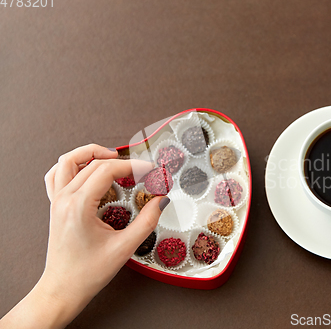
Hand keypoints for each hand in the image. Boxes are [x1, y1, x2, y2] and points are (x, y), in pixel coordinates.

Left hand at [1, 144, 168, 328]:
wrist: (63, 289)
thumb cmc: (87, 272)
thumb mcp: (124, 247)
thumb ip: (147, 221)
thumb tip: (161, 201)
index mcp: (79, 206)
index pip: (107, 170)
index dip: (132, 166)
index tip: (150, 170)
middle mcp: (64, 199)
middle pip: (93, 163)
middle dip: (121, 161)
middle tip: (141, 170)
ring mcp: (57, 201)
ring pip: (68, 161)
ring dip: (90, 153)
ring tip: (112, 157)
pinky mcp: (55, 206)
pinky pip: (56, 174)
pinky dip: (72, 165)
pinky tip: (87, 169)